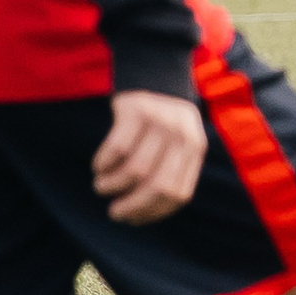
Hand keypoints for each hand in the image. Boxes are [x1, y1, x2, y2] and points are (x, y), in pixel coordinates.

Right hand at [93, 90, 207, 224]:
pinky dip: (103, 164)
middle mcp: (183, 136)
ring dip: (111, 186)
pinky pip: (116, 149)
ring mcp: (161, 122)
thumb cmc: (161, 122)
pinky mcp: (136, 110)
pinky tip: (99, 166)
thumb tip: (142, 215)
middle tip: (114, 212)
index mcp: (196, 149)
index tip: (132, 219)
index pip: (178, 194)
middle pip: (158, 186)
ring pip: (134, 170)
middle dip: (132, 206)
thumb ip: (171, 172)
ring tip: (102, 185)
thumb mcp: (178, 144)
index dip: (153, 213)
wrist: (153, 75)